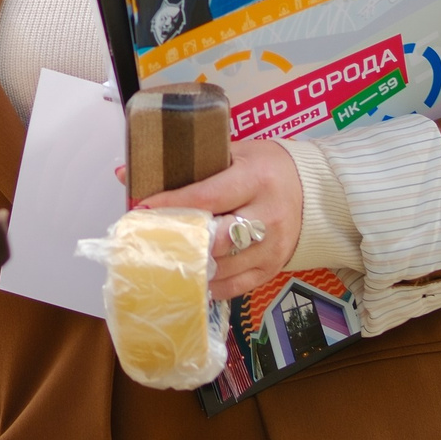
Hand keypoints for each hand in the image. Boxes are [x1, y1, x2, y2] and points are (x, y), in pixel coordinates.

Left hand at [138, 138, 300, 299]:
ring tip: (162, 260)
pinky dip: (208, 285)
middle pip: (216, 239)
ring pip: (223, 266)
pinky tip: (189, 277)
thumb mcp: (235, 153)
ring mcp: (272, 248)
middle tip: (149, 240)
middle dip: (180, 241)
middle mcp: (267, 216)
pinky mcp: (272, 269)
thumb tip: (126, 173)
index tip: (142, 210)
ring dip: (190, 266)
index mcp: (256, 179)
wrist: (314, 190)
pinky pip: (235, 286)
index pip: (207, 197)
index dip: (172, 206)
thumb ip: (189, 165)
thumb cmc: (266, 167)